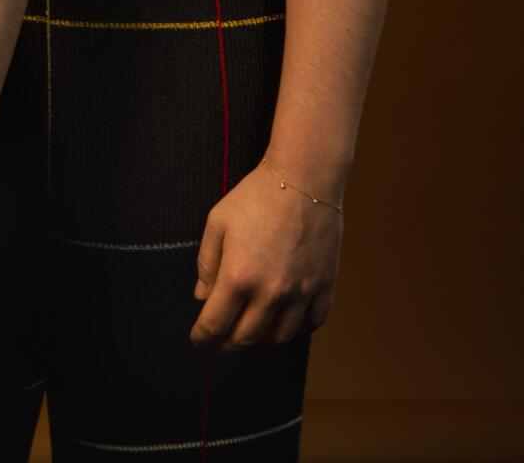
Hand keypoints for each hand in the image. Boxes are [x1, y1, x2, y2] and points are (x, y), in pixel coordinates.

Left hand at [189, 160, 342, 352]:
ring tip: (253, 331)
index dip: (203, 337)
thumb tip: (202, 296)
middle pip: (246, 338)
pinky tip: (286, 319)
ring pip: (280, 337)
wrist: (303, 178)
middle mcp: (270, 292)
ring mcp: (301, 292)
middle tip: (221, 343)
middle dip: (228, 345)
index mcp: (238, 276)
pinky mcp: (324, 285)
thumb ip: (207, 263)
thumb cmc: (256, 195)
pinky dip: (298, 328)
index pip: (215, 324)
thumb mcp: (218, 221)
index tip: (199, 340)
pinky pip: (313, 323)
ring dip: (262, 340)